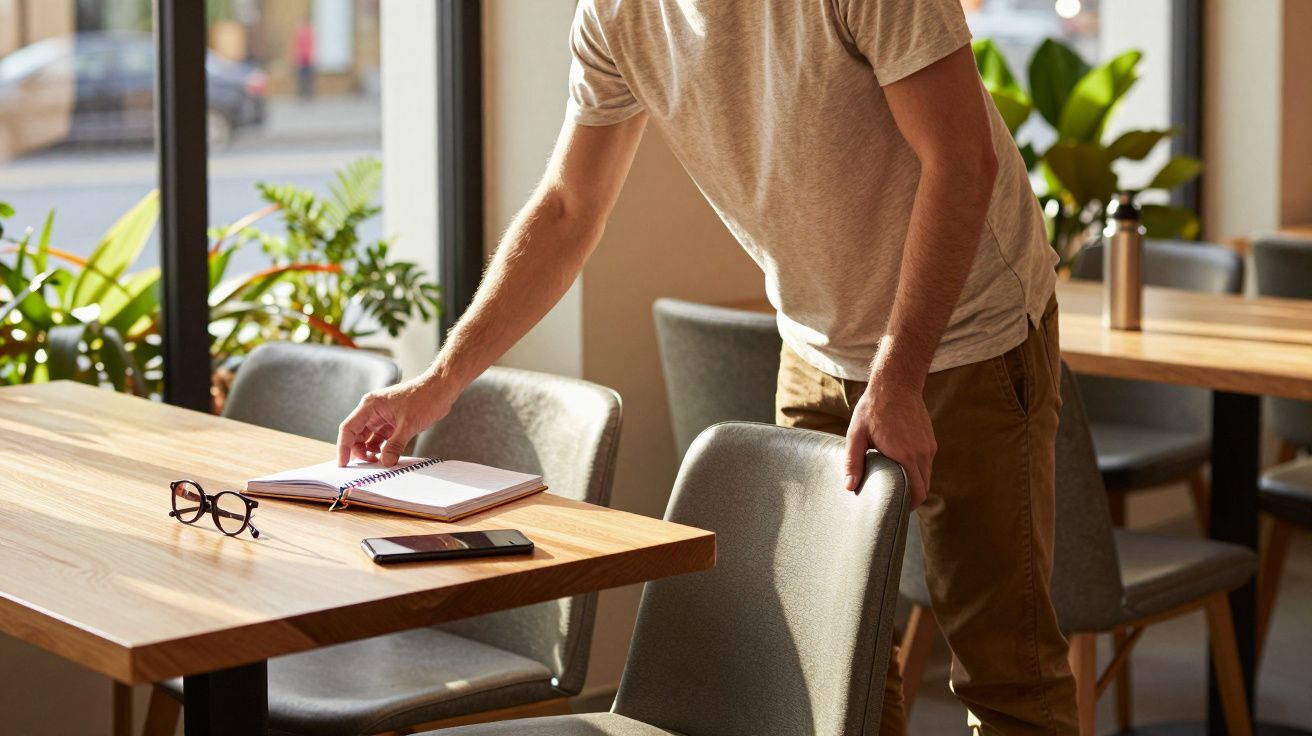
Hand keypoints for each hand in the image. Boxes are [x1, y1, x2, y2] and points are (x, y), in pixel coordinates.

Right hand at [336, 376, 454, 466]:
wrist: (442, 388)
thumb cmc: (425, 399)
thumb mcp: (409, 425)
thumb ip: (395, 445)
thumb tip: (384, 462)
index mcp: (370, 406)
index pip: (348, 428)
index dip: (343, 447)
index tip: (342, 464)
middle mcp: (372, 410)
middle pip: (356, 434)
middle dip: (357, 451)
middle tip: (365, 467)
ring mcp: (382, 416)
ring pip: (367, 437)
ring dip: (369, 451)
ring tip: (376, 464)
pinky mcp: (391, 421)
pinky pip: (380, 437)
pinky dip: (380, 448)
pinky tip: (385, 457)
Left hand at [844, 377, 934, 508]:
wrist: (896, 384)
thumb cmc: (873, 408)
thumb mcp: (857, 434)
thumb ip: (853, 462)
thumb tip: (849, 486)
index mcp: (905, 455)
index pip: (917, 492)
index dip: (908, 505)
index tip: (894, 509)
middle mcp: (921, 453)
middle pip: (924, 488)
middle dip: (911, 498)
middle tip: (893, 502)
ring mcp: (928, 447)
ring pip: (927, 476)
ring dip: (914, 483)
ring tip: (895, 485)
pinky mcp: (930, 441)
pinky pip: (926, 463)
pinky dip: (917, 470)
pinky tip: (900, 467)